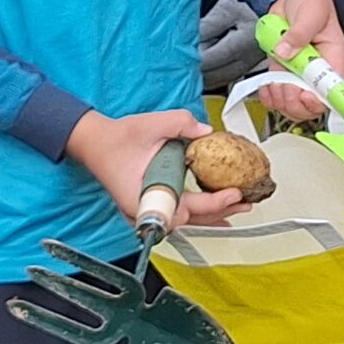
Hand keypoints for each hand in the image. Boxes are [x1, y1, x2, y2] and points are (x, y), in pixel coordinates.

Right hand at [66, 107, 247, 227]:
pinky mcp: (150, 206)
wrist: (96, 143)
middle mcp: (147, 210)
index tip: (235, 193)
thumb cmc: (118, 139)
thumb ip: (183, 123)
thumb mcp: (153, 124)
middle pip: (191, 220)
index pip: (188, 207)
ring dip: (212, 215)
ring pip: (186, 220)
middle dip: (221, 212)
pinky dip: (199, 211)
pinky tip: (215, 210)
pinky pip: (178, 213)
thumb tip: (207, 131)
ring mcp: (148, 211)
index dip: (215, 203)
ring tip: (238, 208)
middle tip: (247, 201)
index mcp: (145, 196)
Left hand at [260, 0, 343, 121]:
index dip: (318, 100)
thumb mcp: (310, 12)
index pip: (332, 90)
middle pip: (312, 105)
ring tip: (274, 82)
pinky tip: (267, 86)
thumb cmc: (310, 0)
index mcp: (333, 59)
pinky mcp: (283, 72)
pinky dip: (269, 96)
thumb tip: (285, 51)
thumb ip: (300, 32)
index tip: (303, 94)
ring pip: (293, 105)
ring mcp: (299, 74)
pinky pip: (277, 96)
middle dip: (295, 102)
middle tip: (284, 85)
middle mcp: (318, 72)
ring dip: (280, 99)